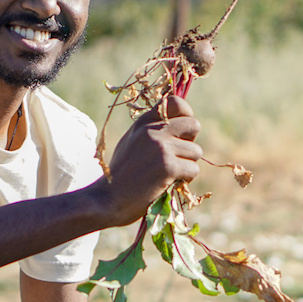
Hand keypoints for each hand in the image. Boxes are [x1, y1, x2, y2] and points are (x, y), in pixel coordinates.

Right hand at [99, 96, 200, 226]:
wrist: (106, 199)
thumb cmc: (120, 174)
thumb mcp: (131, 142)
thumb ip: (151, 130)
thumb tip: (180, 124)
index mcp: (143, 122)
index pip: (176, 102)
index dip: (186, 115)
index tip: (182, 132)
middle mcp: (152, 131)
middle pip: (194, 125)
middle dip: (190, 143)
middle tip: (177, 157)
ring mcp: (161, 148)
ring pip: (196, 151)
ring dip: (187, 165)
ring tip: (168, 174)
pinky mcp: (168, 167)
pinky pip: (193, 169)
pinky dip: (185, 180)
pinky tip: (167, 184)